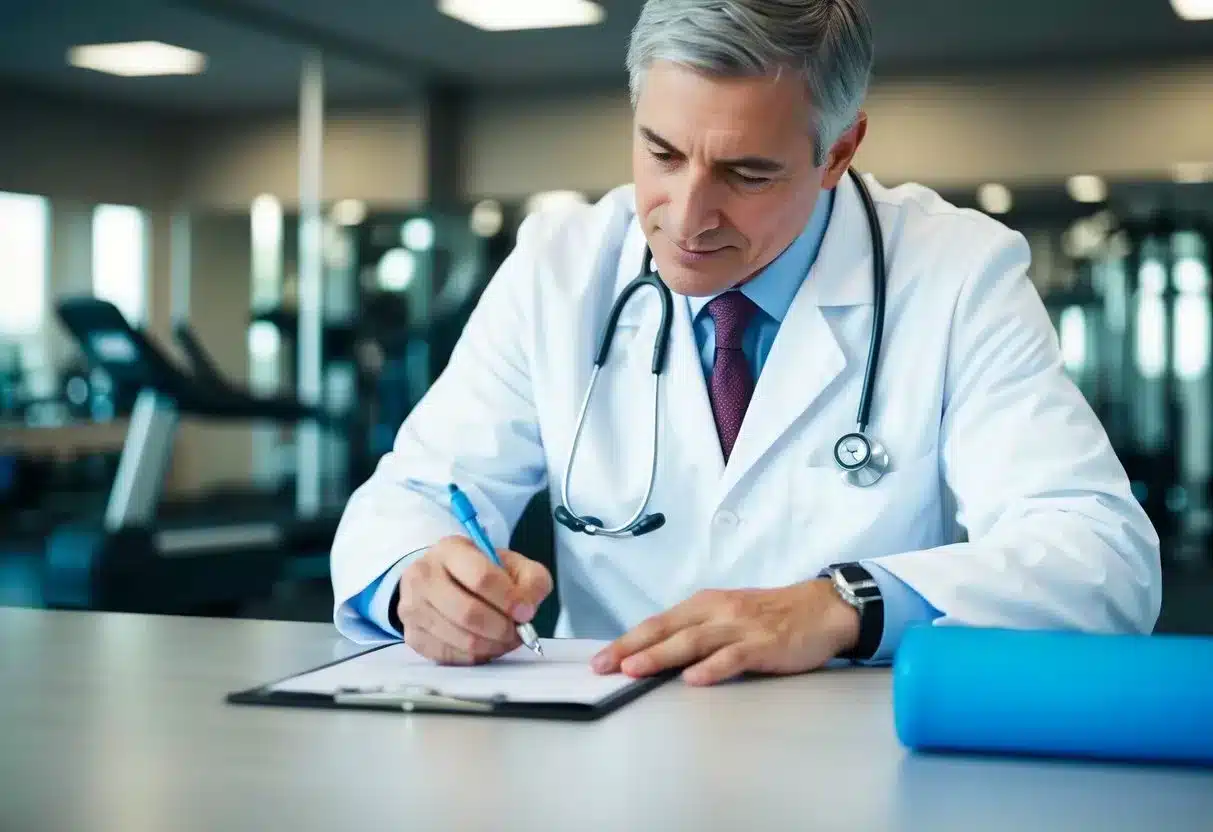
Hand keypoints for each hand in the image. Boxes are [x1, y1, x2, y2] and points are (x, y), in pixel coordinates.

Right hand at [396, 535, 552, 664]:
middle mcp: (423, 575)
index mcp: (449, 549)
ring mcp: (412, 607)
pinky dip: (476, 656)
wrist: (443, 581)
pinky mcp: (412, 636)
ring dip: (493, 645)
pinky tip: (486, 645)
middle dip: (502, 628)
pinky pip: (451, 656)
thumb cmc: (481, 572)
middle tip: (518, 632)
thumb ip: (531, 580)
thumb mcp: (512, 565)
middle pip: (468, 612)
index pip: (481, 577)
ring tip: (506, 639)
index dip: (508, 599)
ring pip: (461, 639)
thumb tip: (526, 610)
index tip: (526, 612)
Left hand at [590, 579, 860, 685]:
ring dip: (661, 655)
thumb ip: (697, 631)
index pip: (657, 623)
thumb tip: (657, 654)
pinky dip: (712, 668)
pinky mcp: (763, 644)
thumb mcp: (727, 615)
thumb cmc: (770, 615)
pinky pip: (733, 656)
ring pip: (693, 642)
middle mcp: (717, 611)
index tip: (600, 659)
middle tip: (603, 666)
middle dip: (631, 648)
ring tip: (635, 669)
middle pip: (667, 629)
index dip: (627, 640)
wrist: (820, 608)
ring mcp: (739, 627)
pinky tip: (693, 679)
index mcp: (704, 604)